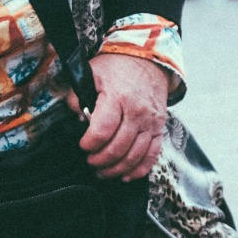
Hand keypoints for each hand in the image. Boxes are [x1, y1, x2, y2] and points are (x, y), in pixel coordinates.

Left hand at [71, 53, 169, 180]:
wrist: (148, 61)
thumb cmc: (116, 68)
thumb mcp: (91, 74)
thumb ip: (78, 98)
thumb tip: (78, 120)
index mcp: (117, 97)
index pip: (102, 131)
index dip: (89, 144)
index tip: (82, 146)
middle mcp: (137, 112)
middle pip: (118, 147)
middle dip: (100, 161)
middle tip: (90, 162)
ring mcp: (150, 122)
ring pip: (134, 156)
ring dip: (116, 169)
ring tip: (102, 172)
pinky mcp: (159, 129)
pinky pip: (152, 155)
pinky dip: (139, 170)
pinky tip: (125, 176)